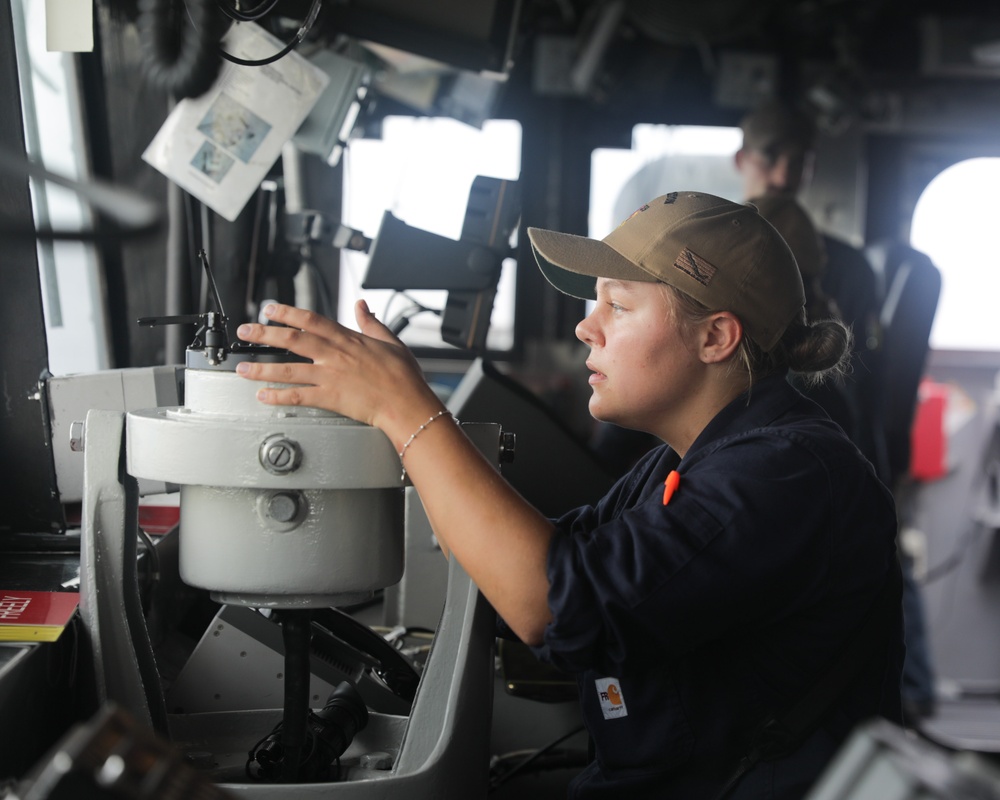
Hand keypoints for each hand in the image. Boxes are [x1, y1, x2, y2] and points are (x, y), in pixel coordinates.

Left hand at [235, 301, 442, 442]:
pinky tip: (263, 396)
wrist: (408, 403)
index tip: (270, 309)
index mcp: (348, 339)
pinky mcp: (331, 398)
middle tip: (245, 331)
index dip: (287, 313)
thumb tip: (362, 305)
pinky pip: (298, 396)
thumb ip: (371, 323)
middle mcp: (335, 355)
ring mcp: (330, 377)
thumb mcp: (390, 341)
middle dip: (264, 333)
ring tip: (242, 368)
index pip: (310, 319)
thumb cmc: (403, 377)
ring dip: (262, 368)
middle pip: (292, 339)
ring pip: (288, 369)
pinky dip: (278, 396)